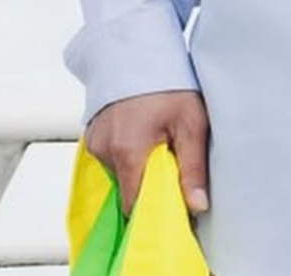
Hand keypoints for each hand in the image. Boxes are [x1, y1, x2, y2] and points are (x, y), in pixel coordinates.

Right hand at [85, 90, 210, 214]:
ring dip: (140, 169)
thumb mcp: (191, 124)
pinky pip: (112, 158)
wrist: (138, 49)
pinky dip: (129, 155)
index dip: (155, 212)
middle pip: (129, 190)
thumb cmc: (167, 82)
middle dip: (151, 187)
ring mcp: (95, 142)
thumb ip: (193, 169)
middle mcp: (105, 150)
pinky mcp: (93, 134)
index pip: (135, 206)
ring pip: (121, 174)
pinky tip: (144, 137)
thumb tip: (197, 207)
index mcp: (128, 153)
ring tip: (158, 144)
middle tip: (172, 166)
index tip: (173, 211)